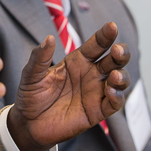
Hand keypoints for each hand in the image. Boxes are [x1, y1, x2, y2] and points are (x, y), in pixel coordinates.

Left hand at [6, 22, 130, 150]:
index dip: (105, 35)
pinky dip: (117, 97)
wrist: (28, 124)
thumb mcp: (31, 75)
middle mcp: (90, 74)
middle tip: (117, 51)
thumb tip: (49, 38)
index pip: (97, 44)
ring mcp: (95, 92)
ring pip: (119, 80)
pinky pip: (114, 103)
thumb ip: (40, 57)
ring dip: (122, 76)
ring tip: (114, 75)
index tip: (111, 26)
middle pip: (114, 59)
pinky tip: (110, 92)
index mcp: (78, 60)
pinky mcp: (97, 111)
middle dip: (121, 53)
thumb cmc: (31, 96)